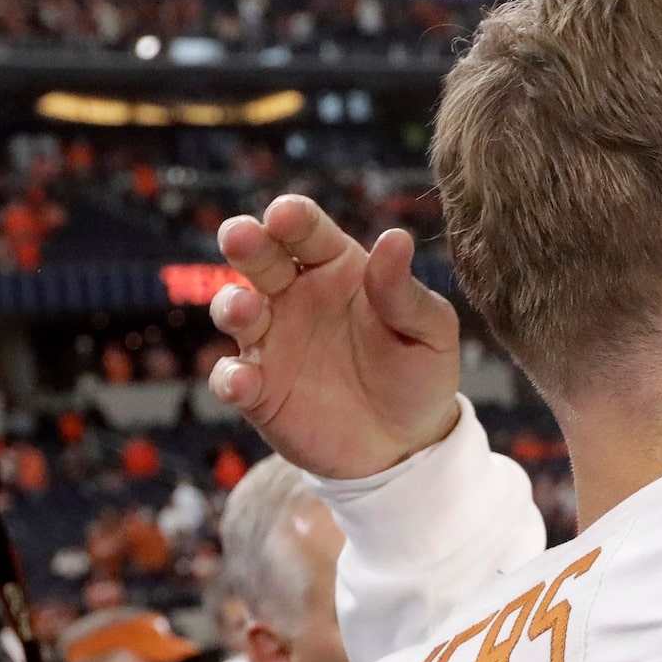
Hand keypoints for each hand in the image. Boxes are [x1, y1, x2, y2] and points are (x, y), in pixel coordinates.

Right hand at [209, 195, 461, 479]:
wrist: (409, 446)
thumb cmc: (421, 376)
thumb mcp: (431, 334)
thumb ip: (406, 292)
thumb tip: (395, 237)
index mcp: (337, 269)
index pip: (307, 231)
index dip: (292, 218)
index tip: (285, 215)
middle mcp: (295, 296)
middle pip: (260, 258)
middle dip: (245, 242)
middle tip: (240, 237)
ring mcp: (272, 341)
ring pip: (235, 310)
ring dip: (231, 305)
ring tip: (244, 309)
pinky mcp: (259, 390)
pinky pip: (232, 378)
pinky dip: (230, 378)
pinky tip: (244, 382)